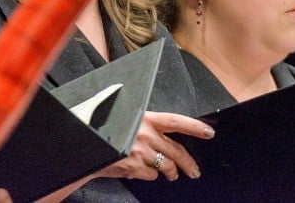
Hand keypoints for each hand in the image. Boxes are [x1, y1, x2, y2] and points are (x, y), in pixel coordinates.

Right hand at [93, 111, 213, 181]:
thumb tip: (162, 135)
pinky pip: (150, 175)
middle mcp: (146, 134)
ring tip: (173, 175)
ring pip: (166, 166)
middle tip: (195, 171)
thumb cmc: (106, 127)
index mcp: (147, 118)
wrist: (86, 143)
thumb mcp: (128, 119)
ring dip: (171, 173)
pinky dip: (151, 176)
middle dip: (189, 163)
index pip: (177, 121)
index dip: (195, 127)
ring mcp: (140, 152)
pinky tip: (145, 173)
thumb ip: (146, 126)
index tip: (209, 132)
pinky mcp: (133, 167)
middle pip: (176, 151)